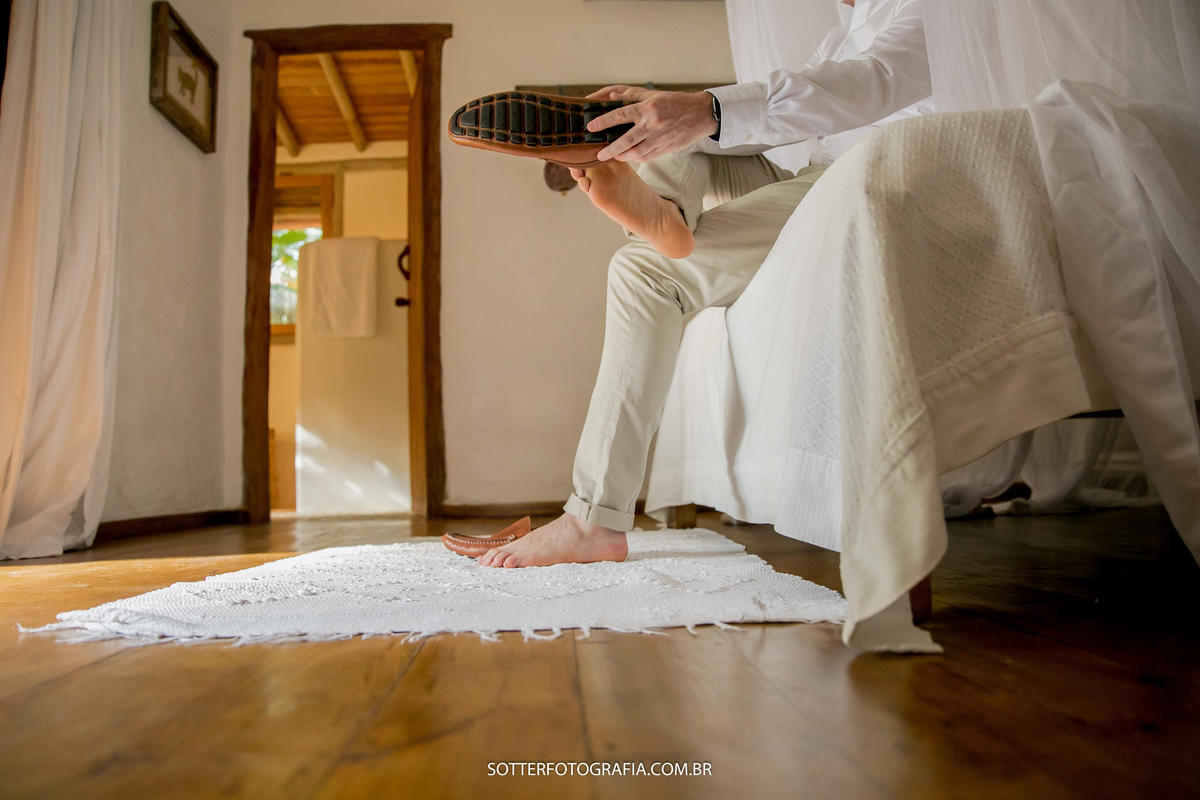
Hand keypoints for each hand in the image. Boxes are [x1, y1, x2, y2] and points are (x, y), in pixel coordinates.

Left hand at [585, 86, 717, 162]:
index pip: (621, 115)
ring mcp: (660, 138)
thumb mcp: (654, 95)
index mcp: (648, 108)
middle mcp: (653, 124)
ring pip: (637, 153)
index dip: (604, 122)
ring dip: (623, 156)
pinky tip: (630, 156)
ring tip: (614, 156)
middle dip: (611, 149)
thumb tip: (612, 96)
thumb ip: (632, 96)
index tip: (592, 127)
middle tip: (599, 155)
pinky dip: (637, 158)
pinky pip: (647, 157)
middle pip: (627, 140)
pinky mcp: (666, 148)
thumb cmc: (676, 102)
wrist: (700, 114)